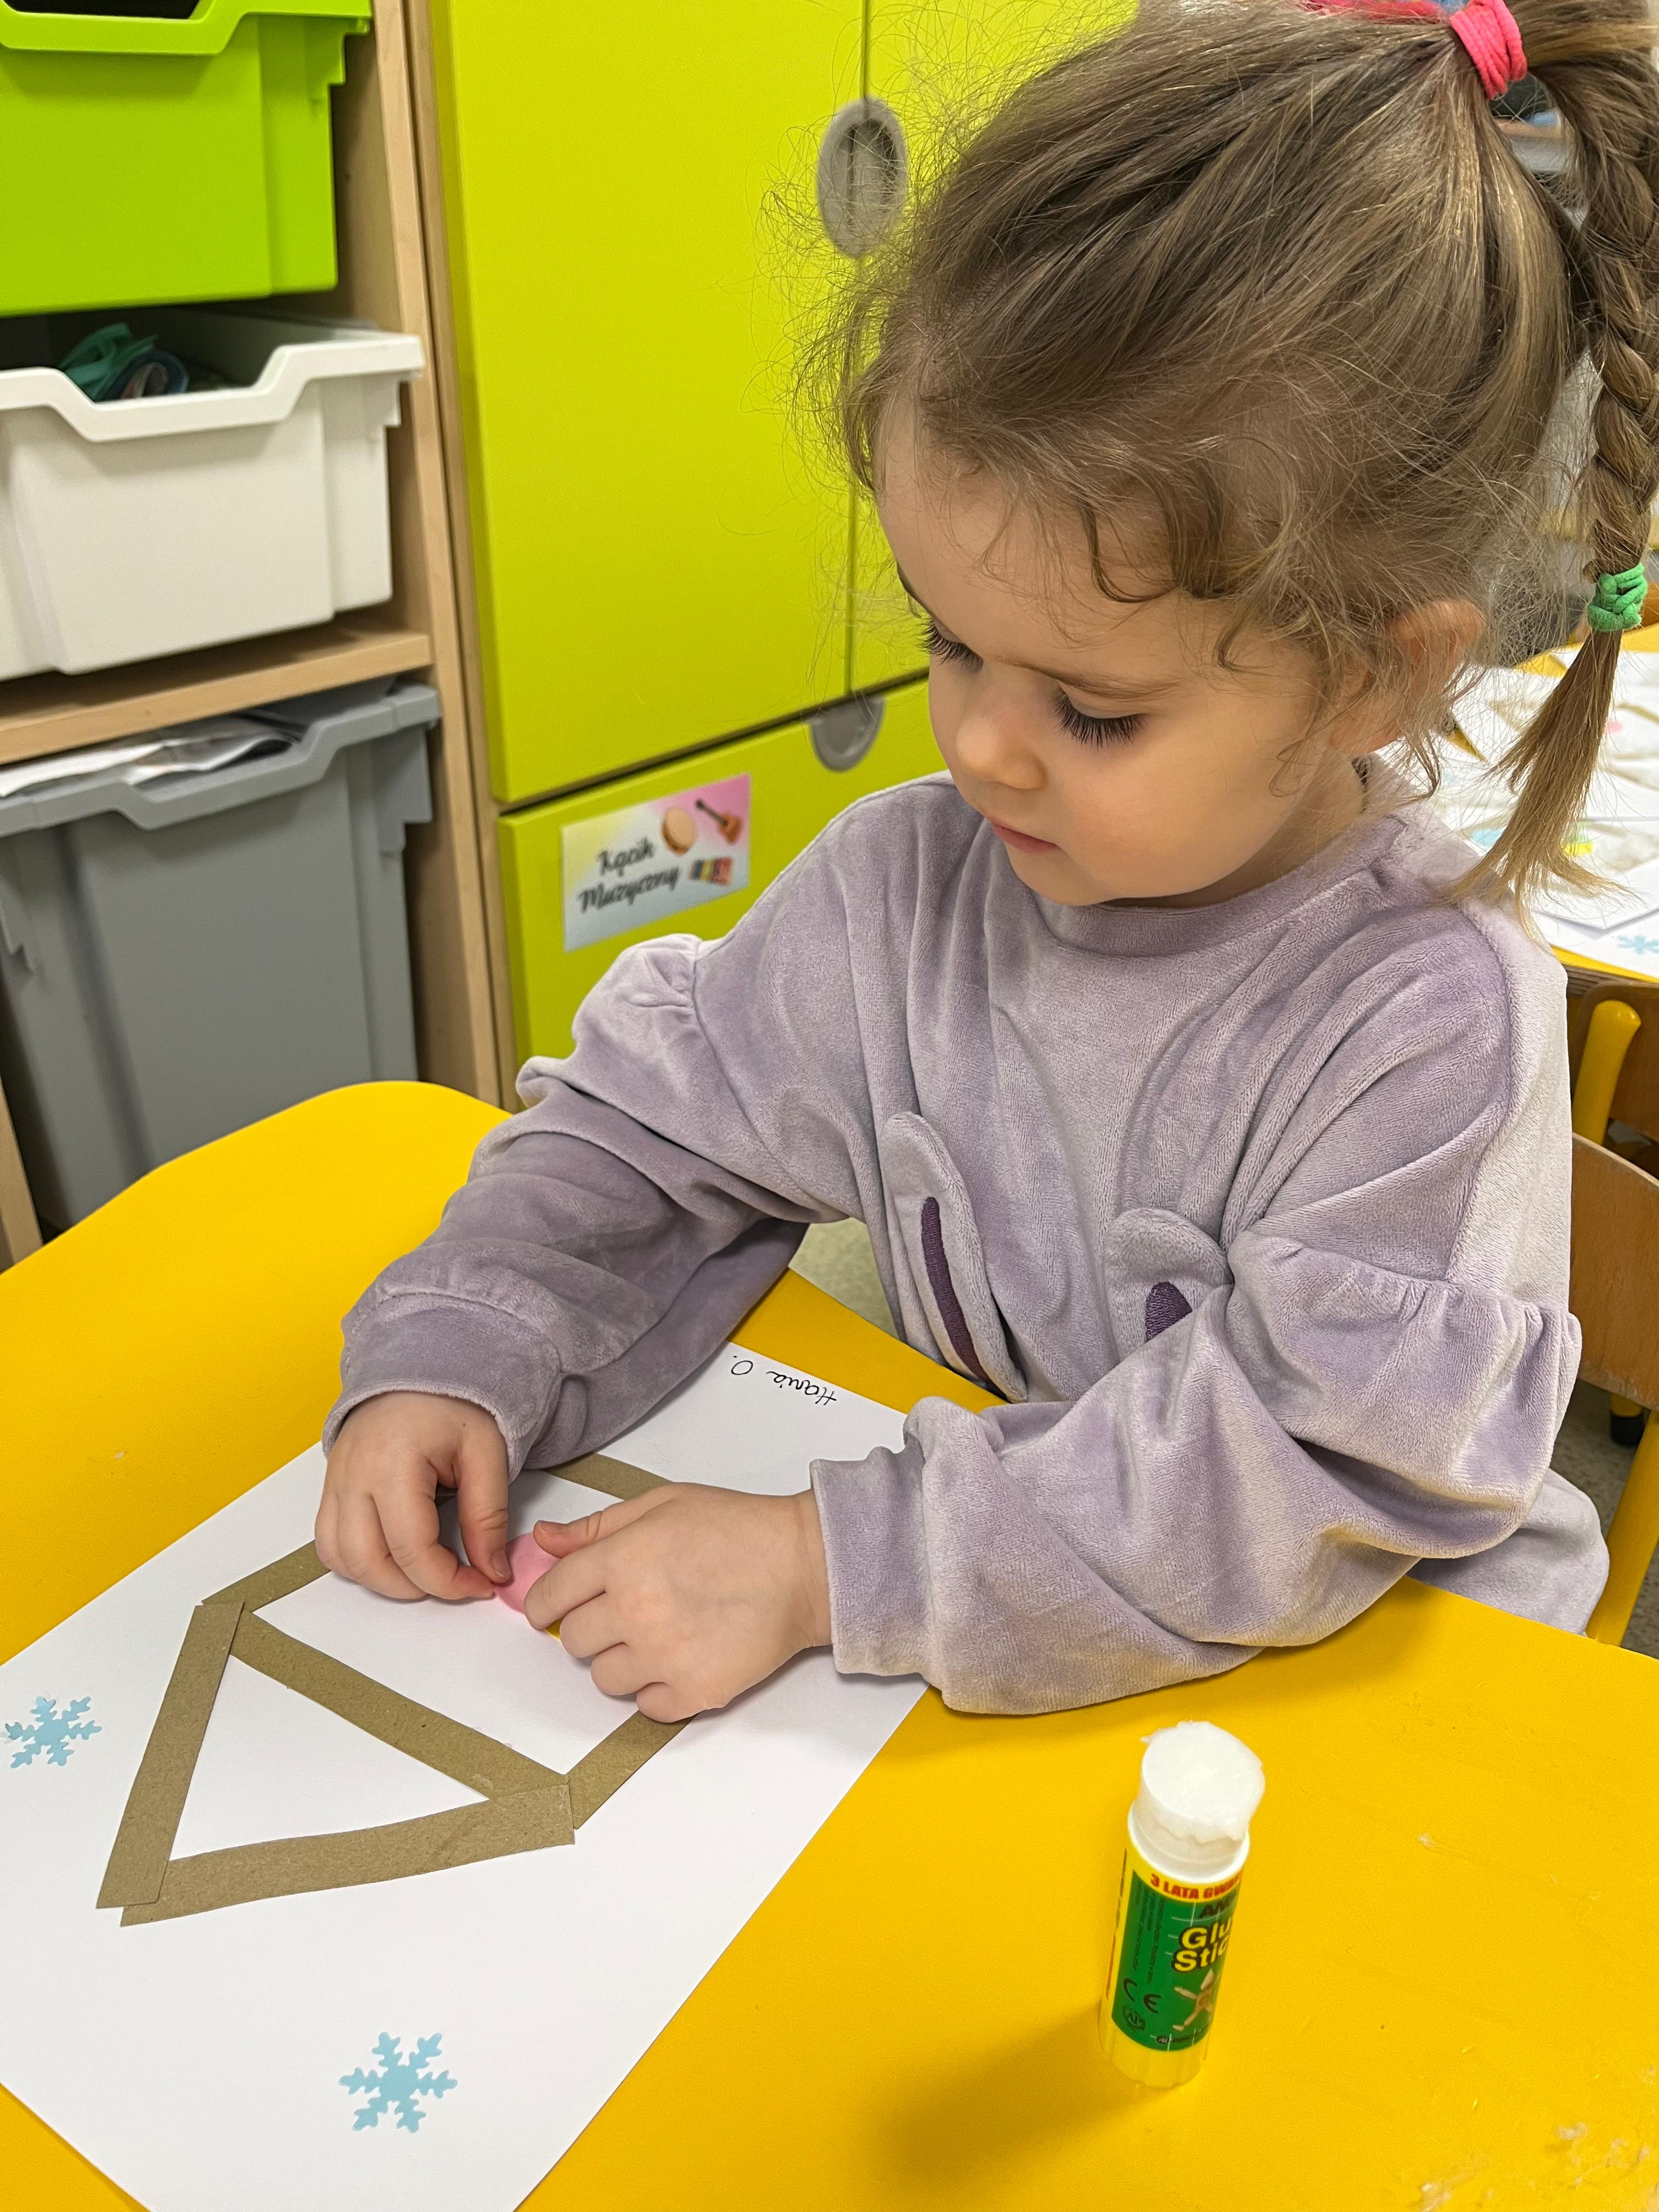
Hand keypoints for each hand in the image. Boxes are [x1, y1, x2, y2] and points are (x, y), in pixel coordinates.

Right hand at [316, 1392, 508, 1601]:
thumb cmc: (453, 1405)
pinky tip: (393, 1554)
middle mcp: (352, 1476)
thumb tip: (492, 1571)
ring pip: (341, 1559)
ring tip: (425, 1570)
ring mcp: (335, 1482)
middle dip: (415, 1587)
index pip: (411, 1549)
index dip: (448, 1581)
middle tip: (454, 1581)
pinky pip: (329, 1542)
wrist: (418, 1370)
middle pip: (368, 1562)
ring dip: (382, 1579)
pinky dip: (358, 1561)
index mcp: (392, 1463)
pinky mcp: (330, 1487)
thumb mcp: (486, 1454)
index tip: (480, 1584)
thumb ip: (488, 1517)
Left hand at [525, 1485, 830, 1721]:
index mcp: (622, 1559)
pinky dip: (658, 1689)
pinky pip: (646, 1707)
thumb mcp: (663, 1505)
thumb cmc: (739, 1529)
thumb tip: (544, 1539)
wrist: (805, 1566)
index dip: (544, 1604)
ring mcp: (664, 1656)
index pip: (551, 1595)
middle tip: (625, 1613)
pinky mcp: (694, 1690)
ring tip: (659, 1635)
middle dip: (592, 1627)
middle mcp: (635, 1611)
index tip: (551, 1610)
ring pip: (605, 1678)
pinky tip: (681, 1659)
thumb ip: (597, 1526)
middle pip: (575, 1641)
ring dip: (622, 1661)